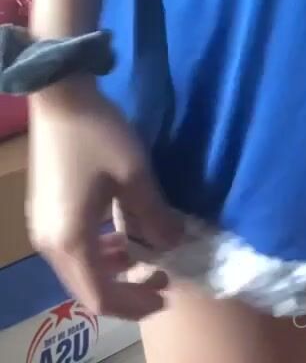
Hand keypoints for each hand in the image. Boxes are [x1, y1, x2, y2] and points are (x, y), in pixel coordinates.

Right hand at [28, 79, 183, 319]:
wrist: (59, 93)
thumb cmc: (97, 135)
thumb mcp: (135, 174)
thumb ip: (155, 215)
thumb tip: (173, 243)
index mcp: (69, 241)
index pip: (101, 296)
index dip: (135, 302)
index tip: (167, 292)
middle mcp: (49, 244)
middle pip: (86, 286)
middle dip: (125, 290)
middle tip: (161, 280)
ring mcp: (41, 226)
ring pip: (78, 266)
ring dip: (111, 269)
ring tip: (145, 257)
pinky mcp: (43, 209)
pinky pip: (71, 245)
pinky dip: (97, 250)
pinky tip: (118, 234)